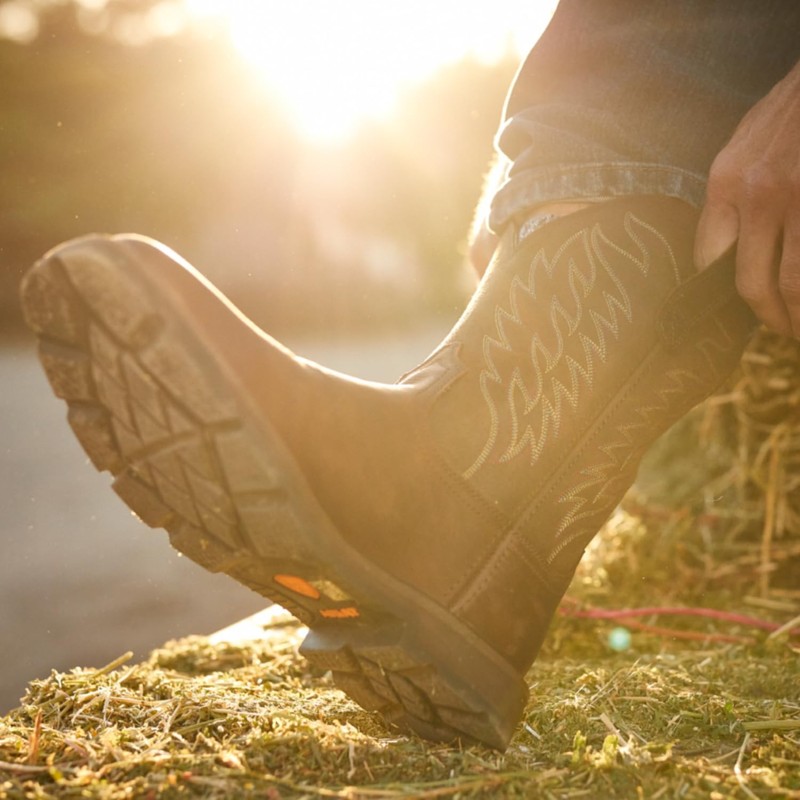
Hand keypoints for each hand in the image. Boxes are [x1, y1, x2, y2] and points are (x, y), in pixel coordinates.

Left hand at [695, 59, 799, 337]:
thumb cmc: (797, 103)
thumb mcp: (750, 137)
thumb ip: (734, 189)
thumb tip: (724, 245)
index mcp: (727, 180)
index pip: (709, 255)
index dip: (721, 289)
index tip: (737, 306)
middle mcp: (758, 194)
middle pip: (751, 281)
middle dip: (768, 316)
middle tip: (781, 331)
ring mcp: (796, 200)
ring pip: (792, 282)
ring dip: (794, 316)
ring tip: (796, 331)